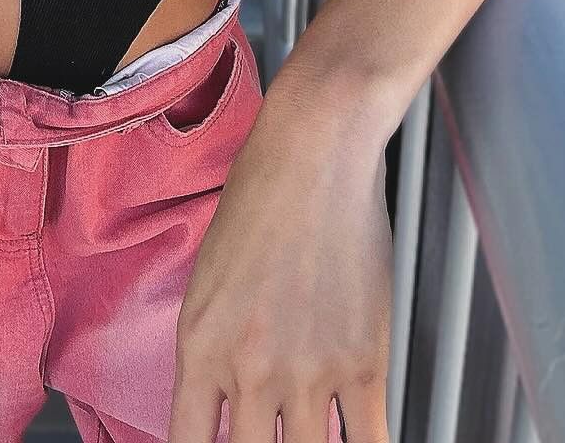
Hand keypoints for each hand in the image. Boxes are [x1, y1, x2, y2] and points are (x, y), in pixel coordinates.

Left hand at [169, 86, 392, 440]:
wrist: (315, 150)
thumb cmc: (262, 195)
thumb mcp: (210, 278)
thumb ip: (214, 348)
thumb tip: (228, 401)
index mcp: (200, 346)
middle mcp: (250, 370)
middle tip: (270, 434)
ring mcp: (309, 372)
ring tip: (309, 434)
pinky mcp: (364, 363)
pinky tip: (357, 440)